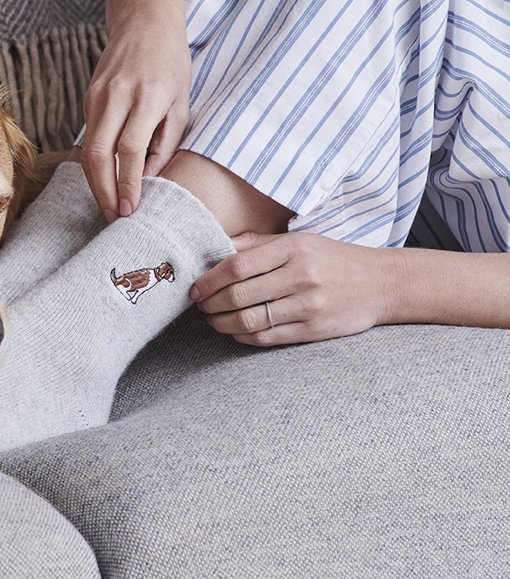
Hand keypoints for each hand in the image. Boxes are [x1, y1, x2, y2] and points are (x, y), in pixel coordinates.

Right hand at [79, 19, 190, 221]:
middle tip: (113, 216)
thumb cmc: (170, 64)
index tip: (131, 208)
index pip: (130, 150)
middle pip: (99, 155)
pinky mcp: (88, 98)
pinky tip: (105, 179)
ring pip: (88, 150)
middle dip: (104, 191)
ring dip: (95, 182)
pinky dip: (94, 163)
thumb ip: (165, 143)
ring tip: (108, 205)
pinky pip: (88, 137)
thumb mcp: (181, 104)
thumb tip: (149, 179)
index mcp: (147, 97)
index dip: (128, 184)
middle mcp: (117, 96)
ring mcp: (97, 96)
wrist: (144, 24)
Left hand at [190, 231, 391, 345]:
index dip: (209, 279)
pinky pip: (267, 337)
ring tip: (212, 319)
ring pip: (249, 320)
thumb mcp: (299, 241)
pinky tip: (234, 331)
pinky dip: (243, 336)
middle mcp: (300, 276)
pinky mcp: (314, 330)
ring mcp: (308, 305)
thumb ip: (258, 243)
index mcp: (293, 249)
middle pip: (239, 295)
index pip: (237, 266)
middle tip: (199, 306)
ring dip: (221, 323)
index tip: (195, 287)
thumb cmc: (333, 259)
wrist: (382, 283)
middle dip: (210, 304)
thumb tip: (218, 245)